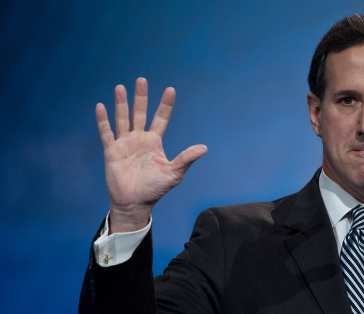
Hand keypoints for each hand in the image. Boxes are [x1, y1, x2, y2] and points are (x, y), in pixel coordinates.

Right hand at [95, 77, 206, 232]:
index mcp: (154, 142)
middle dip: (141, 97)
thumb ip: (186, 158)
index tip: (170, 89)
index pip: (161, 118)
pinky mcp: (111, 151)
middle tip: (141, 79)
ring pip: (122, 119)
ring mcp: (125, 144)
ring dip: (121, 104)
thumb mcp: (174, 173)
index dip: (165, 105)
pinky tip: (101, 106)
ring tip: (120, 87)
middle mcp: (139, 139)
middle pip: (140, 113)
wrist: (134, 203)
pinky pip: (106, 133)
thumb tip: (204, 148)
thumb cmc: (155, 189)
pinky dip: (103, 120)